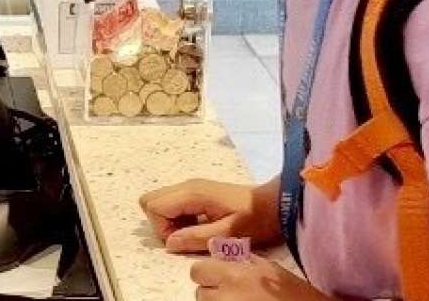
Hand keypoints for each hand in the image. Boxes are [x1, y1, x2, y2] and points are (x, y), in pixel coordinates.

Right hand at [140, 178, 280, 252]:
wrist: (276, 204)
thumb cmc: (255, 219)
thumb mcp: (228, 234)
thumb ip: (197, 238)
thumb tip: (170, 243)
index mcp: (192, 193)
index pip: (154, 206)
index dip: (161, 228)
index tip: (183, 240)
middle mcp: (188, 186)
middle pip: (151, 201)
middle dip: (161, 223)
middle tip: (185, 236)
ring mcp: (192, 187)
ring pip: (161, 202)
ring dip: (170, 221)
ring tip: (195, 233)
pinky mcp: (197, 192)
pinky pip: (174, 204)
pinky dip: (178, 218)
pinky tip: (200, 227)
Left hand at [191, 255, 325, 299]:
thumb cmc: (293, 292)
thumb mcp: (268, 268)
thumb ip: (240, 259)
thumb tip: (216, 250)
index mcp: (235, 275)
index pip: (198, 270)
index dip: (207, 273)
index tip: (218, 277)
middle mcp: (227, 296)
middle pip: (200, 293)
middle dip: (211, 292)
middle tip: (230, 293)